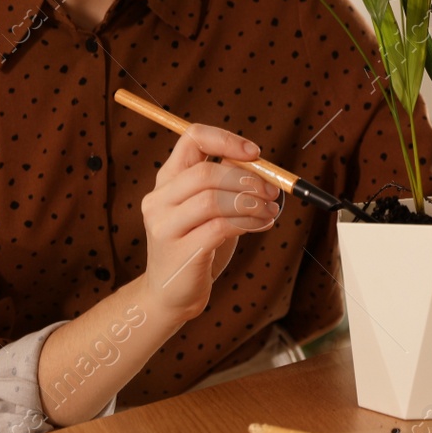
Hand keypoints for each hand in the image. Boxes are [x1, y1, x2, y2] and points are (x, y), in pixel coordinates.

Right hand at [139, 122, 280, 325]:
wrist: (171, 293)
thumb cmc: (197, 243)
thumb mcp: (207, 208)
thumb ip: (225, 183)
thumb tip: (261, 167)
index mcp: (166, 179)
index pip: (191, 139)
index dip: (226, 140)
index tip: (255, 153)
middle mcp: (159, 199)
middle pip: (205, 173)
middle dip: (247, 180)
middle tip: (272, 192)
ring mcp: (165, 226)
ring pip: (212, 200)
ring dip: (250, 204)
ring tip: (270, 212)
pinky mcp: (180, 252)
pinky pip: (220, 227)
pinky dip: (248, 223)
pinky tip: (261, 225)